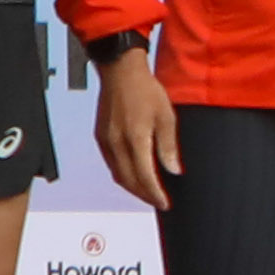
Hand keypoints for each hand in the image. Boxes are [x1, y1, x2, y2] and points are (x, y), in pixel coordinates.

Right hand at [94, 50, 176, 209]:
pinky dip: (123, 174)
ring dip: (132, 187)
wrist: (120, 71)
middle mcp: (117, 144)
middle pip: (129, 181)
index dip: (155, 194)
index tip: (165, 203)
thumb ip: (168, 146)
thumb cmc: (144, 89)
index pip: (145, 177)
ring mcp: (106, 141)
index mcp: (135, 139)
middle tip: (158, 202)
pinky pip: (111, 164)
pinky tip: (133, 173)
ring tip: (148, 192)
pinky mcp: (101, 137)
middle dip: (144, 195)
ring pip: (118, 175)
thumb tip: (173, 170)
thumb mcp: (166, 116)